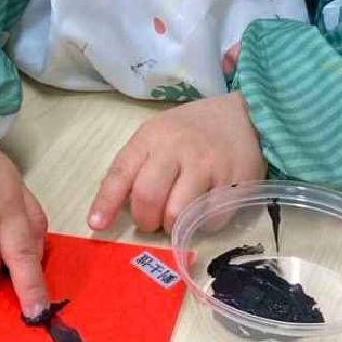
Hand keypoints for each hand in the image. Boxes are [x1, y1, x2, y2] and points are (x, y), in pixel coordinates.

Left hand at [88, 93, 265, 235]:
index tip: (97, 224)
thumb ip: (137, 165)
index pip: (122, 172)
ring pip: (178, 213)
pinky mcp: (235, 181)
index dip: (107, 202)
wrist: (243, 115)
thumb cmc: (191, 130)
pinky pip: (211, 219)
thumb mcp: (158, 135)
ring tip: (178, 218)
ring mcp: (207, 165)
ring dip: (174, 226)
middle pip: (148, 197)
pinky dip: (203, 225)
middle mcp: (177, 149)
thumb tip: (111, 207)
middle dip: (145, 220)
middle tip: (152, 222)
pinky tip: (205, 212)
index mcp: (152, 137)